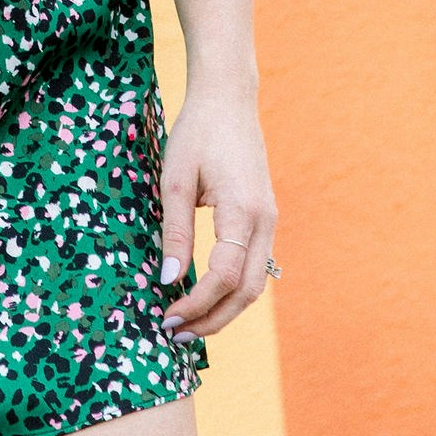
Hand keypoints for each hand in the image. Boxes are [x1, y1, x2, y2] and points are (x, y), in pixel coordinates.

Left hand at [157, 90, 276, 339]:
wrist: (228, 100)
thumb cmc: (197, 134)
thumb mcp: (174, 179)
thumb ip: (174, 232)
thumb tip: (168, 281)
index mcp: (242, 210)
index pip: (224, 275)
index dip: (196, 303)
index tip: (167, 317)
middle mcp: (264, 221)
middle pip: (247, 291)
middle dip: (212, 319)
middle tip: (175, 334)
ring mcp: (269, 221)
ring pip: (255, 284)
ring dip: (223, 309)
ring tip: (187, 323)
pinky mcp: (264, 219)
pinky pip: (254, 266)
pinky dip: (231, 290)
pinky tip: (204, 297)